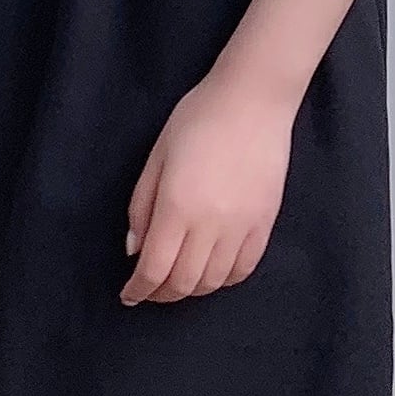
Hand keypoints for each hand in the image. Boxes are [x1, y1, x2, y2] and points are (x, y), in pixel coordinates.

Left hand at [123, 70, 292, 303]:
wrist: (253, 100)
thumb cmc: (197, 119)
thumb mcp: (156, 157)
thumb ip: (142, 205)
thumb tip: (135, 249)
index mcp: (177, 206)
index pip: (154, 269)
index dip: (138, 289)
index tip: (128, 295)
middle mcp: (210, 224)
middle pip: (184, 282)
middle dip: (161, 294)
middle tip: (150, 289)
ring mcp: (242, 227)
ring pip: (214, 281)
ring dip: (191, 289)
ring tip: (179, 280)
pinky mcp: (266, 223)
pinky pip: (244, 268)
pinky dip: (224, 279)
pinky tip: (212, 272)